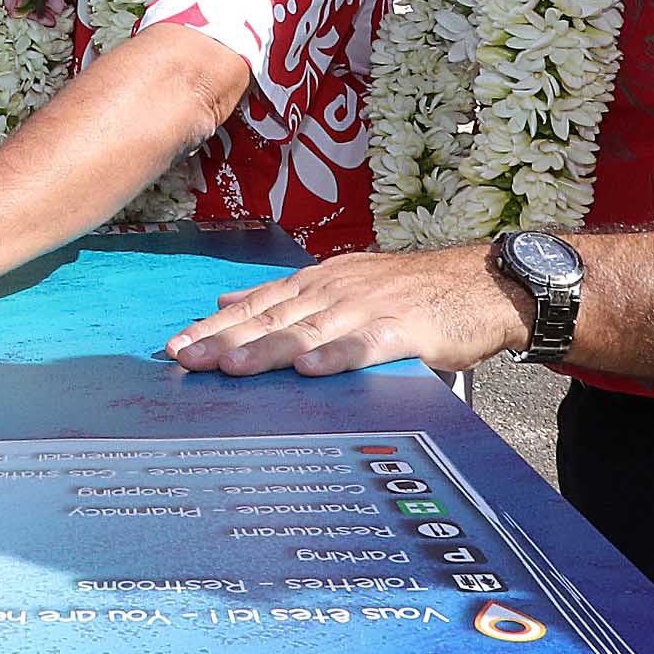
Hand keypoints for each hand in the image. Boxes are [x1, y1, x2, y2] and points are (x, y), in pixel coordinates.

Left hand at [166, 246, 531, 377]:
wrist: (478, 284)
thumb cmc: (408, 291)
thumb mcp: (339, 284)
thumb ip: (284, 296)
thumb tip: (227, 302)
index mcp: (317, 284)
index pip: (255, 305)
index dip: (214, 327)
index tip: (175, 346)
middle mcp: (334, 292)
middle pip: (272, 318)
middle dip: (225, 341)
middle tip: (185, 359)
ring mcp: (368, 309)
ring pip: (309, 330)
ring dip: (268, 349)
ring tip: (232, 366)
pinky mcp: (404, 330)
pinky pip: (366, 344)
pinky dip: (337, 355)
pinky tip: (312, 369)